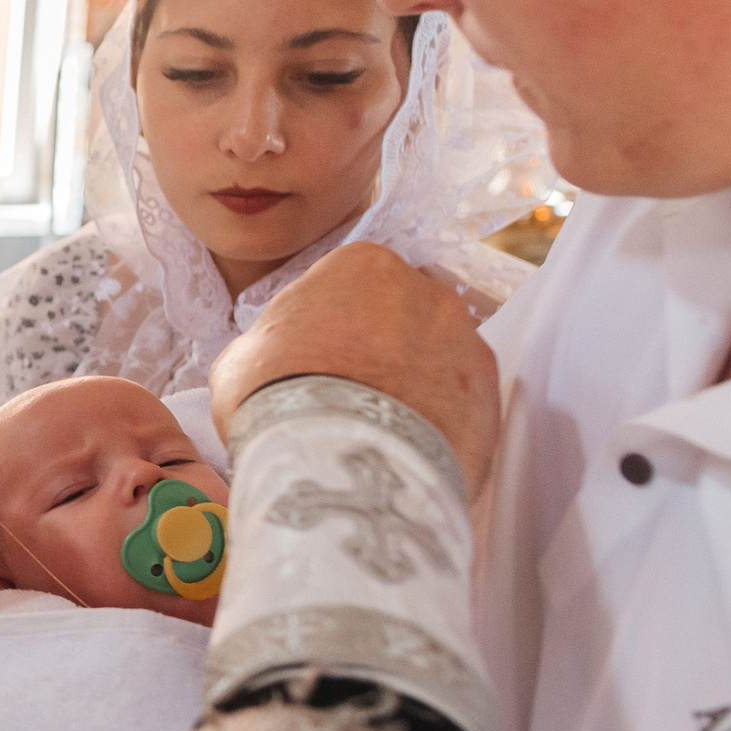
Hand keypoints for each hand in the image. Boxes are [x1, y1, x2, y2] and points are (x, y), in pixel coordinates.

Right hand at [208, 243, 501, 495]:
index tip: (314, 359)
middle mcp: (427, 292)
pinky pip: (460, 406)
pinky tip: (404, 453)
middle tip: (347, 397)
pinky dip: (438, 425)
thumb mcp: (239, 360)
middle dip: (380, 350)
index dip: (328, 325)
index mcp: (363, 266)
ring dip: (413, 387)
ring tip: (377, 434)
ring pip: (438, 360)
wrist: (338, 464)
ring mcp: (467, 344)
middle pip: (403, 316)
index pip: (349, 284)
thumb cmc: (277, 398)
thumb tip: (273, 359)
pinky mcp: (491, 399)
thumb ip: (268, 344)